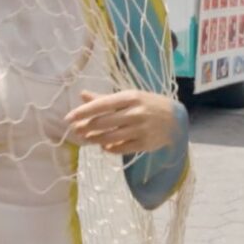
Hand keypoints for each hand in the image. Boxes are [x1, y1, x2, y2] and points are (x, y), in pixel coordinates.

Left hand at [65, 90, 179, 154]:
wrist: (175, 119)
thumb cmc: (147, 105)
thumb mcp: (129, 97)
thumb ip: (104, 98)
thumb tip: (82, 95)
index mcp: (130, 97)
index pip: (101, 105)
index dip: (83, 112)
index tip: (68, 118)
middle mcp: (135, 112)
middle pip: (103, 122)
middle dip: (86, 127)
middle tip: (75, 131)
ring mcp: (140, 129)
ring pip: (110, 137)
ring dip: (94, 139)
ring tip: (86, 138)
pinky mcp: (144, 144)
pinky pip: (121, 148)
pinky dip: (109, 147)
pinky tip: (103, 145)